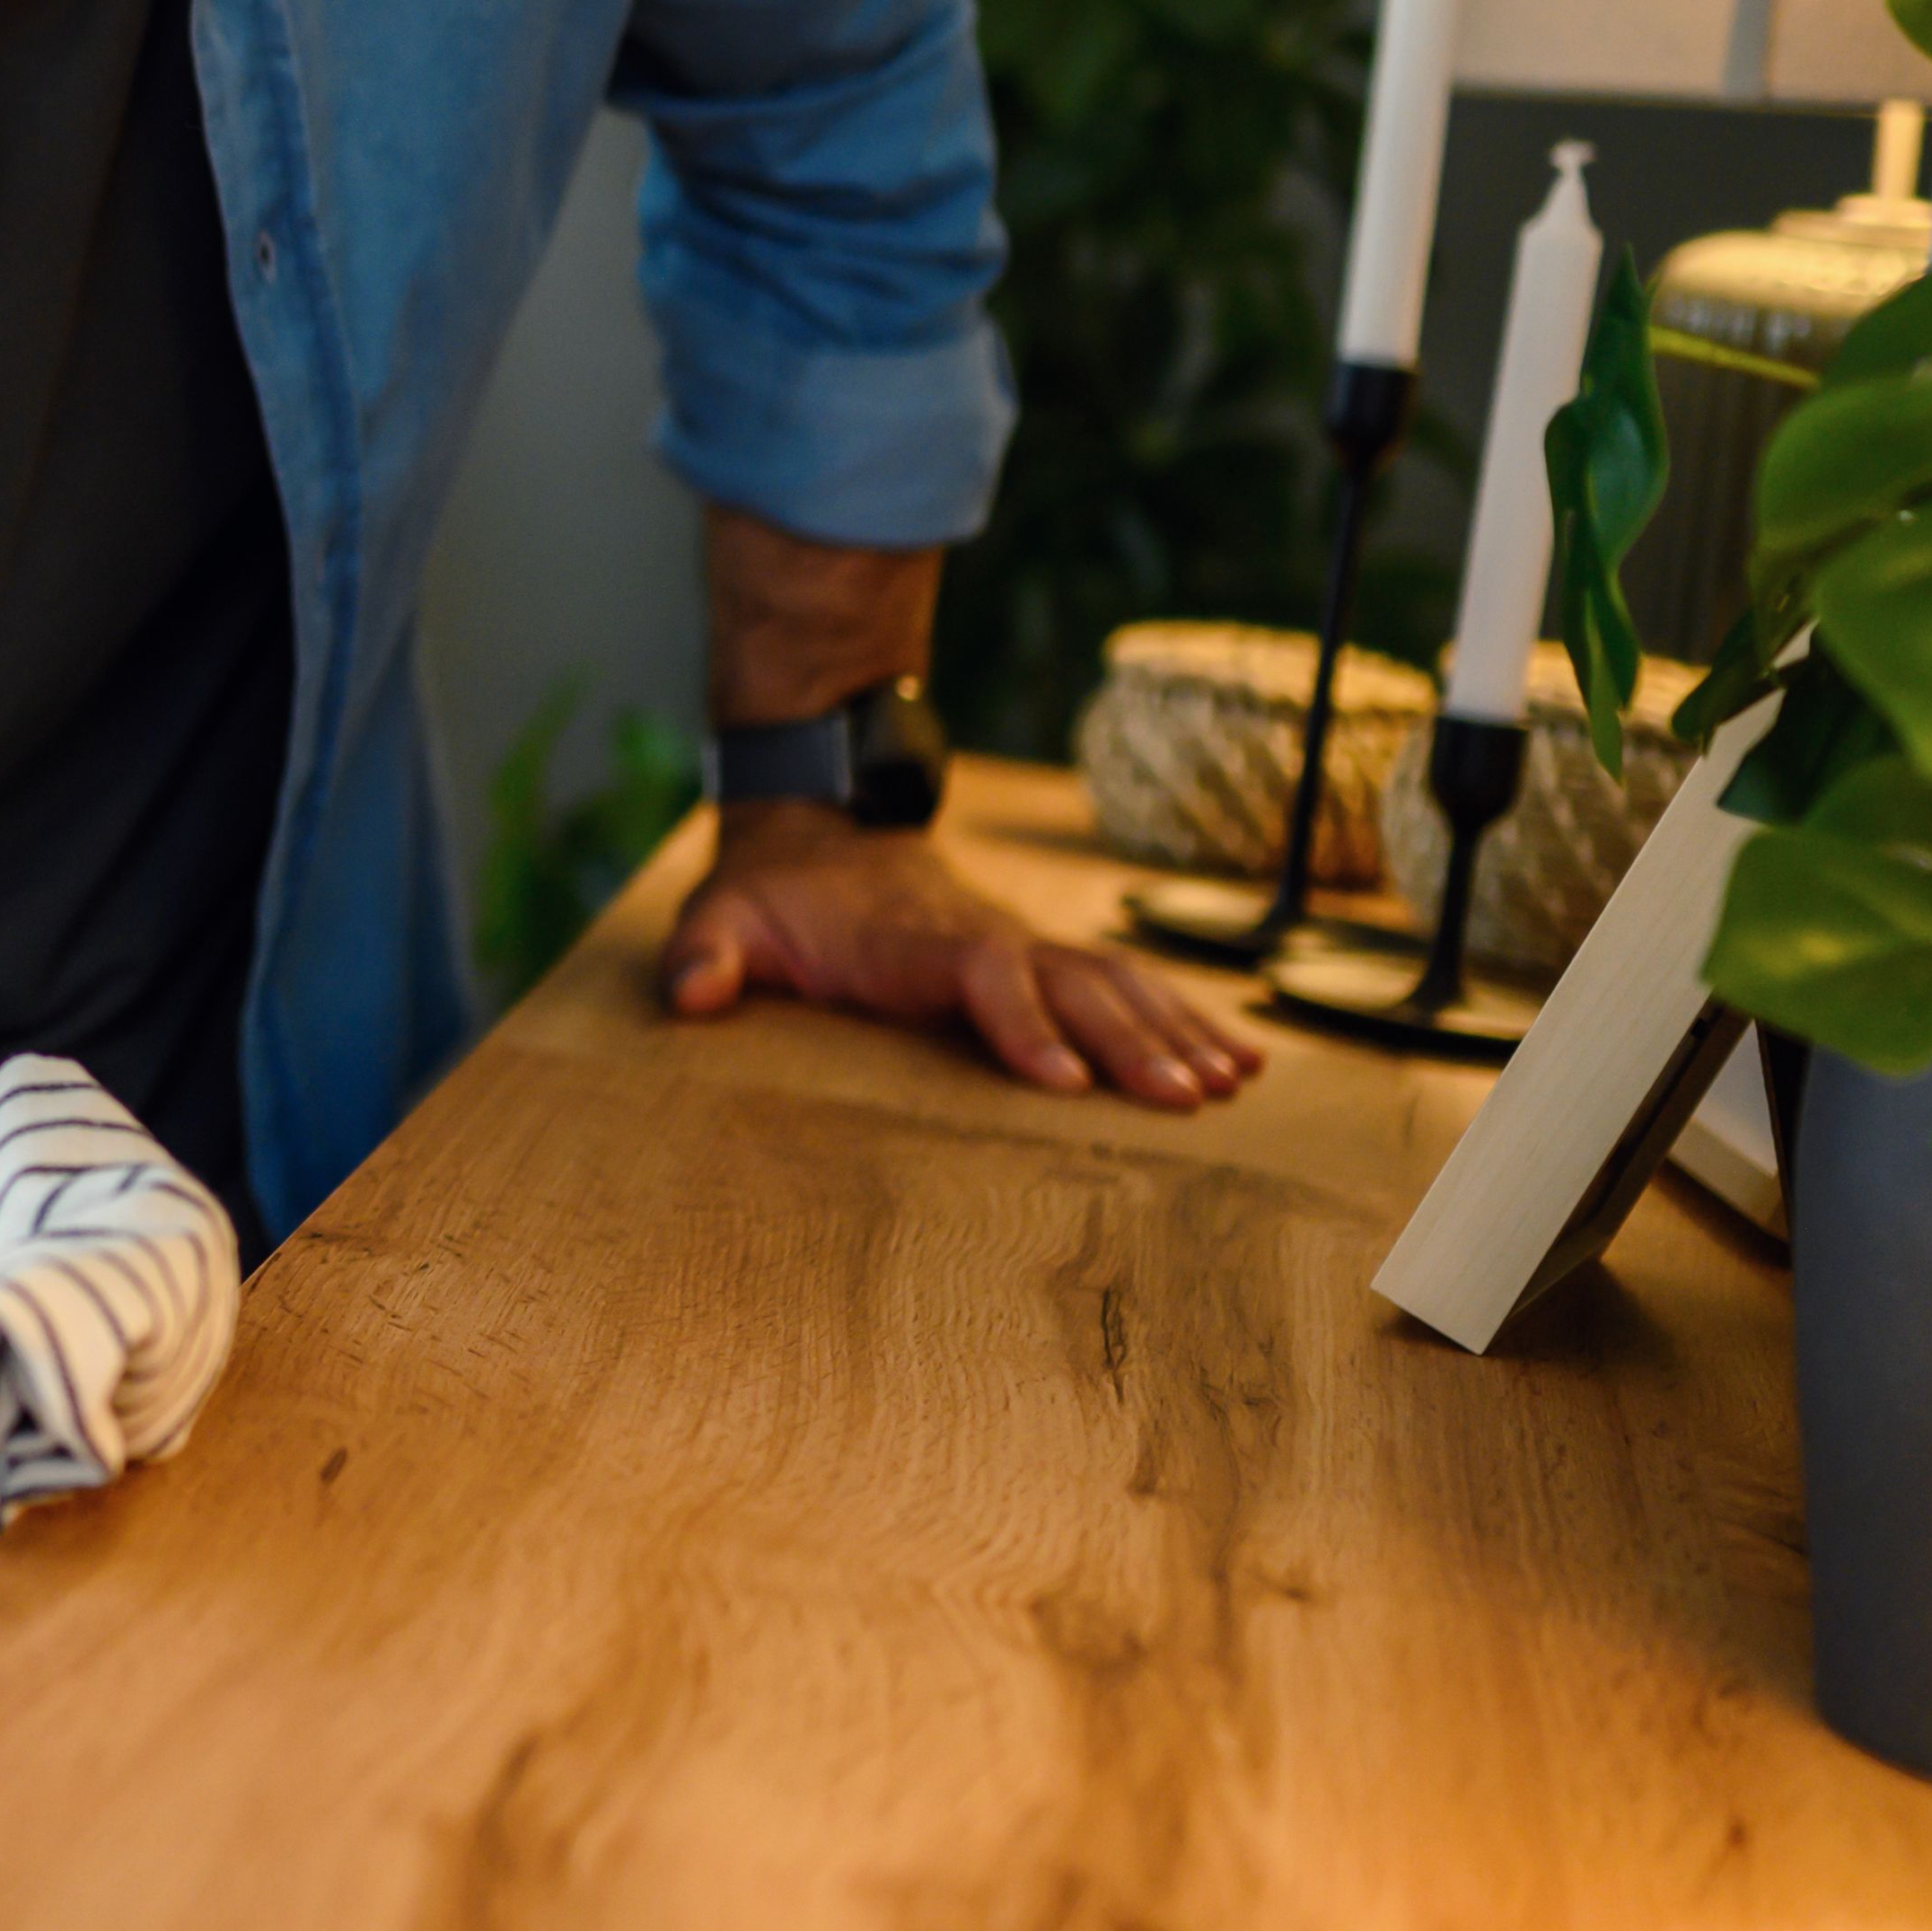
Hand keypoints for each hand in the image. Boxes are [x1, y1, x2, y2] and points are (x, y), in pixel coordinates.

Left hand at [662, 807, 1255, 1110]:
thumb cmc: (773, 896)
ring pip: (1114, 980)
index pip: (980, 974)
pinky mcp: (1044, 956)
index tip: (1061, 1080)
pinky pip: (1125, 982)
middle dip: (1130, 1041)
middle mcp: (985, 937)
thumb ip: (704, 954)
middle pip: (1071, 983)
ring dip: (1173, 1030)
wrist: (821, 831)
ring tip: (1233, 1083)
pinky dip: (1184, 1015)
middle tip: (1187, 1099)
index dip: (1020, 1022)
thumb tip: (690, 994)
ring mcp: (1023, 943)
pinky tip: (1241, 1055)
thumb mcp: (720, 917)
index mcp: (913, 940)